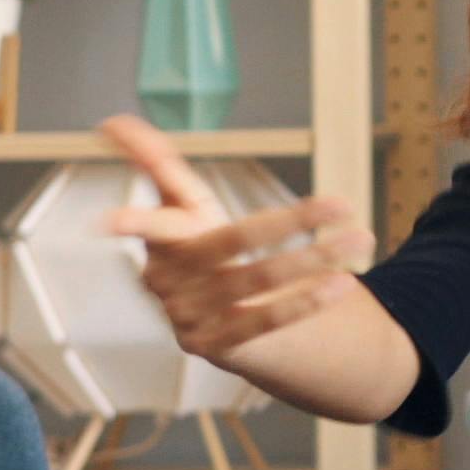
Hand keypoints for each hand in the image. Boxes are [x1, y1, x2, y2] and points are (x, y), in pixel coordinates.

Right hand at [100, 114, 370, 365]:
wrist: (214, 314)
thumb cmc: (198, 243)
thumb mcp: (183, 203)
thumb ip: (153, 161)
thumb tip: (110, 122)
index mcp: (161, 238)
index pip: (158, 221)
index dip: (137, 220)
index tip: (111, 220)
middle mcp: (166, 280)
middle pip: (234, 244)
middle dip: (293, 222)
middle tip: (343, 202)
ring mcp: (186, 315)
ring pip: (258, 280)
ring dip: (316, 259)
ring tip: (359, 239)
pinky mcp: (213, 346)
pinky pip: (265, 321)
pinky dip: (306, 302)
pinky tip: (341, 284)